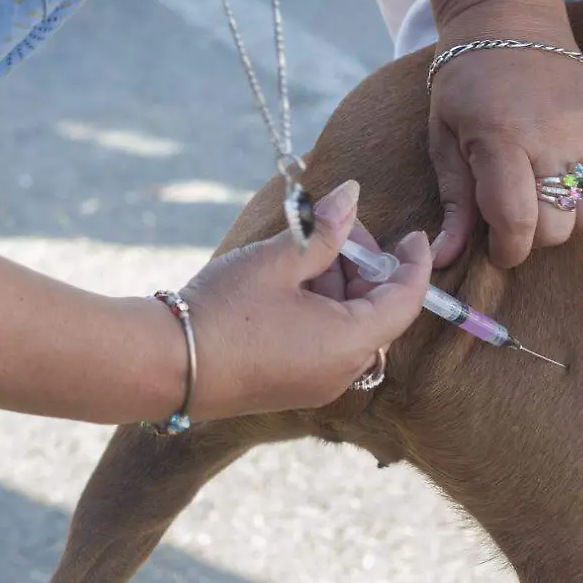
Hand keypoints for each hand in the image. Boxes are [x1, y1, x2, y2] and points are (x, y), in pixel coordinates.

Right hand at [180, 180, 431, 418]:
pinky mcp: (295, 387)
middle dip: (362, 266)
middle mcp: (343, 373)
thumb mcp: (279, 260)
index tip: (415, 234)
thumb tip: (352, 196)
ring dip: (338, 285)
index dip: (414, 264)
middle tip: (333, 227)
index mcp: (350, 343)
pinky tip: (289, 282)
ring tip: (302, 251)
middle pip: (377, 312)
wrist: (167, 366)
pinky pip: (327, 344)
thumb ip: (324, 231)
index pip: (406, 300)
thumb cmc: (224, 311)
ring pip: (350, 326)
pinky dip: (321, 310)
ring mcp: (318, 385)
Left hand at [427, 6, 582, 268]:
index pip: (518, 221)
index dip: (508, 250)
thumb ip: (454, 202)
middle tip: (515, 217)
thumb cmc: (467, 82)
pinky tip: (569, 185)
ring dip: (569, 223)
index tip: (499, 250)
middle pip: (558, 226)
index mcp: (504, 139)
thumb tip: (442, 259)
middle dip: (533, 237)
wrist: (511, 23)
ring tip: (545, 203)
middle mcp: (554, 137)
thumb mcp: (444, 138)